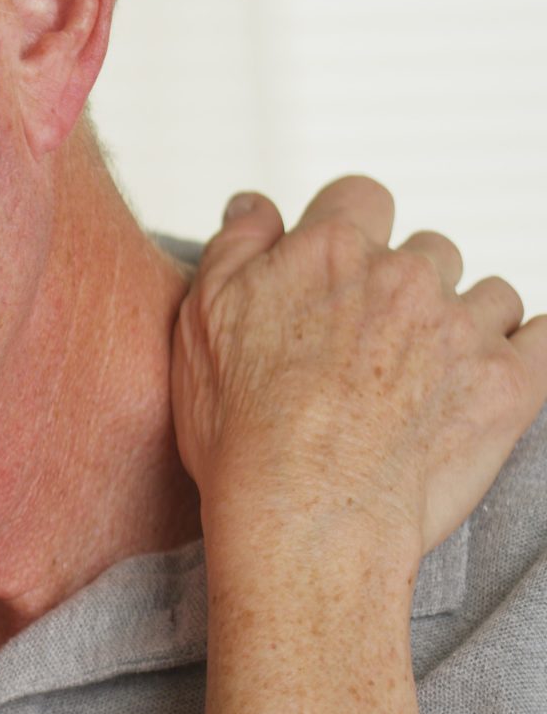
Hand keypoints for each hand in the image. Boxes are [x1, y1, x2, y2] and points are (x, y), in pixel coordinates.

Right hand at [172, 175, 546, 555]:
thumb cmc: (239, 431)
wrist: (304, 516)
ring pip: (488, 294)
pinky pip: (543, 336)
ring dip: (464, 324)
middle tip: (373, 348)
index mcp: (329, 251)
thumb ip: (235, 247)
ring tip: (425, 379)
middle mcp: (404, 275)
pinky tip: (487, 378)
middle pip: (428, 249)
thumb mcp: (201, 322)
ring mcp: (462, 327)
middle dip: (407, 287)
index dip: (351, 230)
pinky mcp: (508, 382)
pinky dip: (523, 351)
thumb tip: (258, 204)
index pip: (361, 197)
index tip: (337, 277)